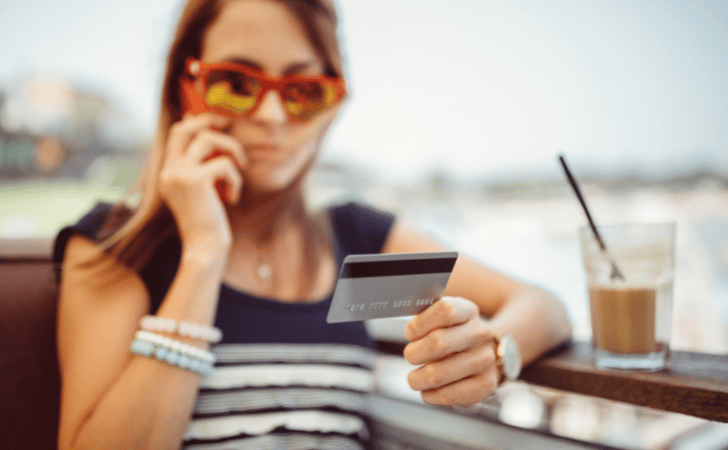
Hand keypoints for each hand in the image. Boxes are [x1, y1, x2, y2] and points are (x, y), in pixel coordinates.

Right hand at [158, 113, 246, 249]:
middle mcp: (168, 171)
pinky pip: (224, 164)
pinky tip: (232, 199)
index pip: (178, 134)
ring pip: (208, 139)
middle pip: (184, 128)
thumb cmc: (209, 223)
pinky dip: (236, 179)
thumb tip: (212, 139)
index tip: (219, 123)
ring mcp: (178, 174)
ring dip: (231, 150)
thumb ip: (203, 166)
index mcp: (168, 173)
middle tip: (229, 126)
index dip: (198, 122)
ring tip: (239, 169)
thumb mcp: (203, 191)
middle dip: (209, 122)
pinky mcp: (194, 180)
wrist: (204, 248)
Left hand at [403, 296, 499, 405]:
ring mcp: (486, 360)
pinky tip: (427, 390)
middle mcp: (480, 334)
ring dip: (416, 378)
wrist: (488, 352)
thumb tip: (403, 313)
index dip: (420, 323)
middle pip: (438, 343)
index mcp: (468, 311)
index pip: (445, 311)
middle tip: (410, 356)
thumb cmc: (454, 333)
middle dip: (413, 353)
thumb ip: (423, 314)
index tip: (410, 332)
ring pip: (437, 374)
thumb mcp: (442, 316)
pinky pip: (447, 395)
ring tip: (415, 377)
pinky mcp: (486, 385)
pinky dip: (429, 394)